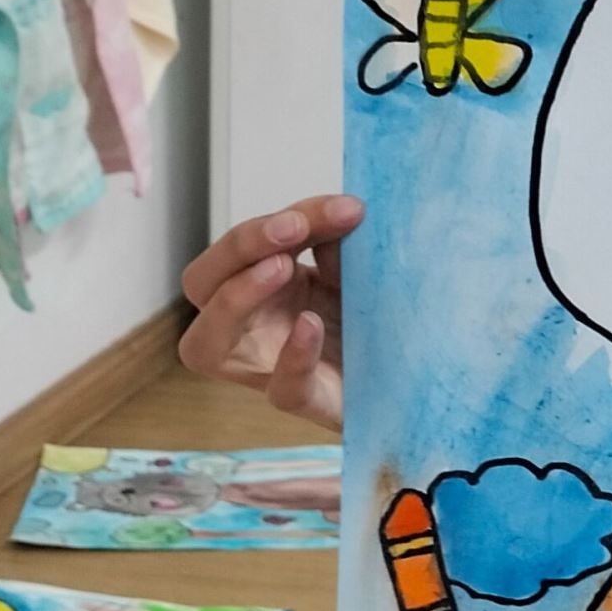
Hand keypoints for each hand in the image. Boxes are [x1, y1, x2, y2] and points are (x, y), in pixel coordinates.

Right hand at [179, 196, 362, 431]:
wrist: (409, 376)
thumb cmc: (368, 319)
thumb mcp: (351, 270)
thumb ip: (336, 244)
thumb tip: (334, 216)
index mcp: (258, 286)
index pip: (235, 250)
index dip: (270, 223)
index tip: (332, 209)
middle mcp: (249, 327)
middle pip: (202, 286)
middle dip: (239, 248)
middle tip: (293, 227)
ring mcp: (269, 368)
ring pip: (207, 346)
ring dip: (236, 298)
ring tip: (282, 267)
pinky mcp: (308, 401)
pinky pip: (282, 389)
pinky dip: (293, 356)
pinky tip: (311, 324)